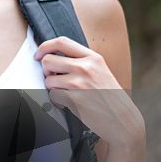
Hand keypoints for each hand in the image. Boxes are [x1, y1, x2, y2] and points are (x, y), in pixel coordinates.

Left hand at [35, 36, 144, 152]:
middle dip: (46, 71)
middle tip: (53, 79)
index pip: (61, 42)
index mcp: (93, 58)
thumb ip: (80, 61)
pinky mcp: (74, 98)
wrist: (122, 119)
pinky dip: (57, 101)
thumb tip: (52, 57)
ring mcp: (80, 83)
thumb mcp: (100, 71)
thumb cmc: (109, 96)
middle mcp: (86, 67)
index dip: (45, 47)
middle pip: (48, 60)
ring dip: (52, 88)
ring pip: (48, 80)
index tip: (38, 55)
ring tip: (66, 93)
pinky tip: (68, 103)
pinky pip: (53, 95)